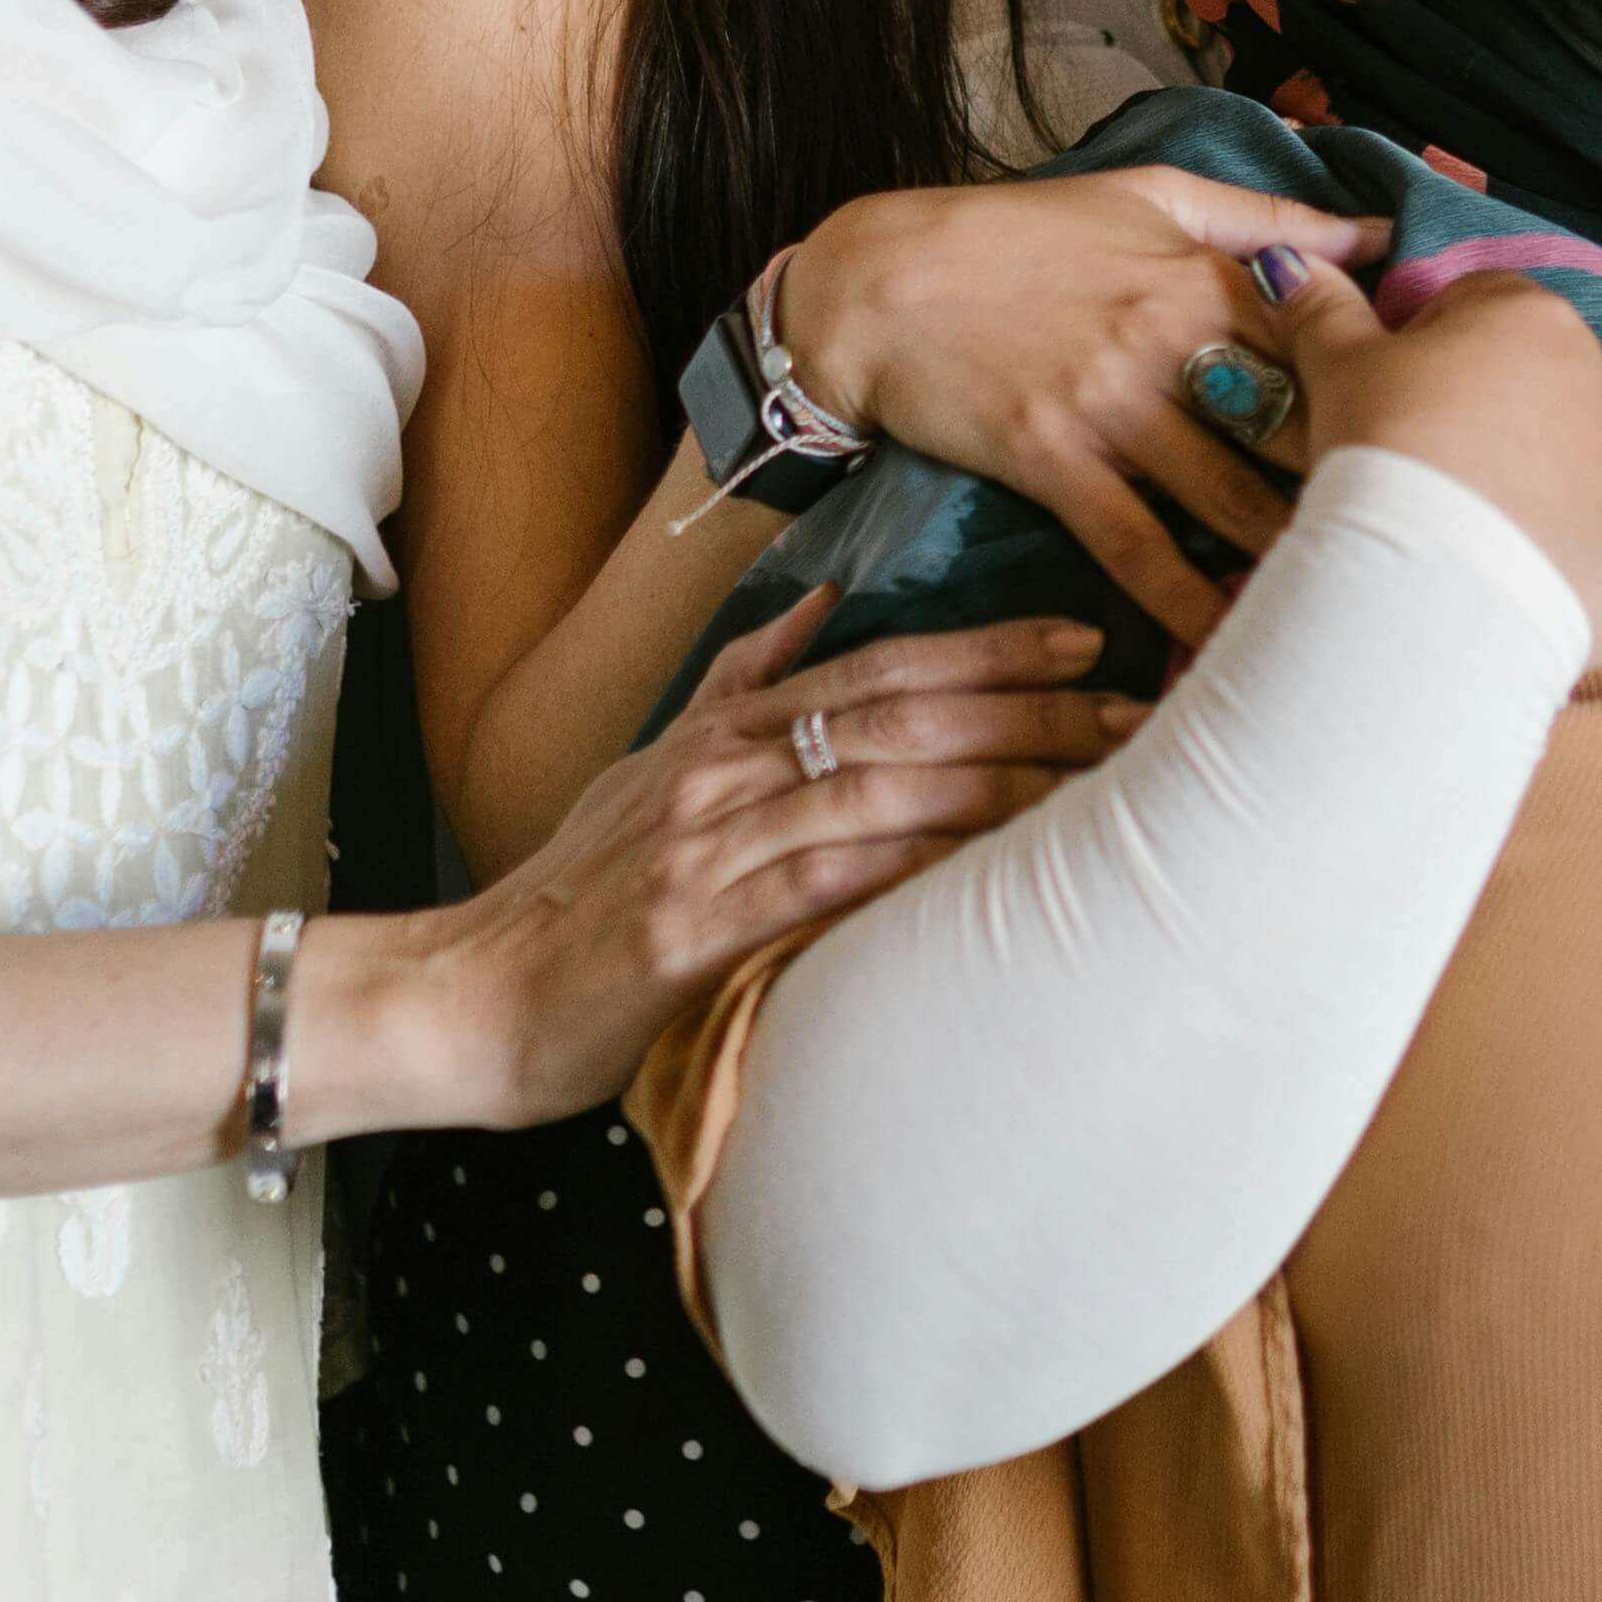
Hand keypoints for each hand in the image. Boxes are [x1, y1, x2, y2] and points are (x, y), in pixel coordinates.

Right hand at [419, 588, 1128, 1122]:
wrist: (465, 996)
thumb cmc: (574, 897)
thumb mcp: (651, 768)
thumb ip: (739, 685)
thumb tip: (822, 604)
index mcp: (724, 732)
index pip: (881, 668)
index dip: (990, 647)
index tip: (1087, 637)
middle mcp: (723, 772)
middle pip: (902, 718)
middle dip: (1030, 707)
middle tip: (1136, 708)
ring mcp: (707, 846)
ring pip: (879, 790)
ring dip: (999, 781)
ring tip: (1099, 782)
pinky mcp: (692, 930)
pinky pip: (824, 885)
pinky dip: (914, 867)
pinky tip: (989, 865)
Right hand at [766, 171, 1390, 644]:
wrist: (877, 283)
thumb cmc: (1015, 232)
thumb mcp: (1146, 195)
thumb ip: (1267, 217)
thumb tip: (1378, 235)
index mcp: (1203, 275)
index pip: (1329, 344)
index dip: (1395, 401)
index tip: (1450, 454)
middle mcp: (1170, 342)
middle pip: (1298, 428)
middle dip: (1368, 489)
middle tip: (1432, 553)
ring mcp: (1111, 406)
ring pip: (1231, 498)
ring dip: (1297, 557)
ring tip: (1365, 614)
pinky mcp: (1054, 462)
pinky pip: (1140, 549)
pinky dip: (1192, 603)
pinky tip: (1239, 646)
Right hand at [1270, 249, 1601, 662]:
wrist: (1440, 589)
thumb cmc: (1388, 452)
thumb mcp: (1338, 371)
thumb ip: (1322, 309)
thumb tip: (1291, 262)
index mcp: (1535, 316)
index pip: (1474, 305)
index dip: (1422, 349)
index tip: (1389, 403)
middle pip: (1530, 383)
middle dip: (1480, 415)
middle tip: (1418, 471)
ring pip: (1569, 460)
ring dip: (1523, 481)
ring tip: (1458, 530)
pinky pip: (1599, 536)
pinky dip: (1558, 549)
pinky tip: (1504, 576)